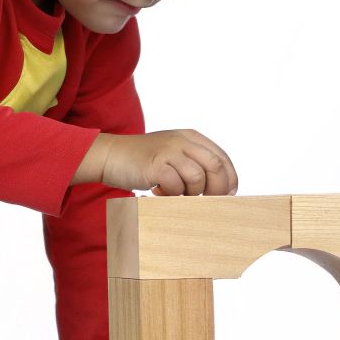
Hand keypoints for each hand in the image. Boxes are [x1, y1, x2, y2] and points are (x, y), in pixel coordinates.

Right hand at [82, 130, 237, 195]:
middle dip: (217, 189)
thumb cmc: (142, 161)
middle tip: (208, 203)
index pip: (222, 158)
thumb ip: (193, 164)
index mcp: (190, 137)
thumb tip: (220, 190)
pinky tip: (159, 193)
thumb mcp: (172, 155)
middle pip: (215, 166)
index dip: (229, 179)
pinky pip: (176, 185)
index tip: (227, 196)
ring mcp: (168, 150)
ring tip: (175, 195)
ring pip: (198, 177)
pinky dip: (172, 195)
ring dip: (191, 194)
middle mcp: (182, 140)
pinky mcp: (155, 164)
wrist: (110, 155)